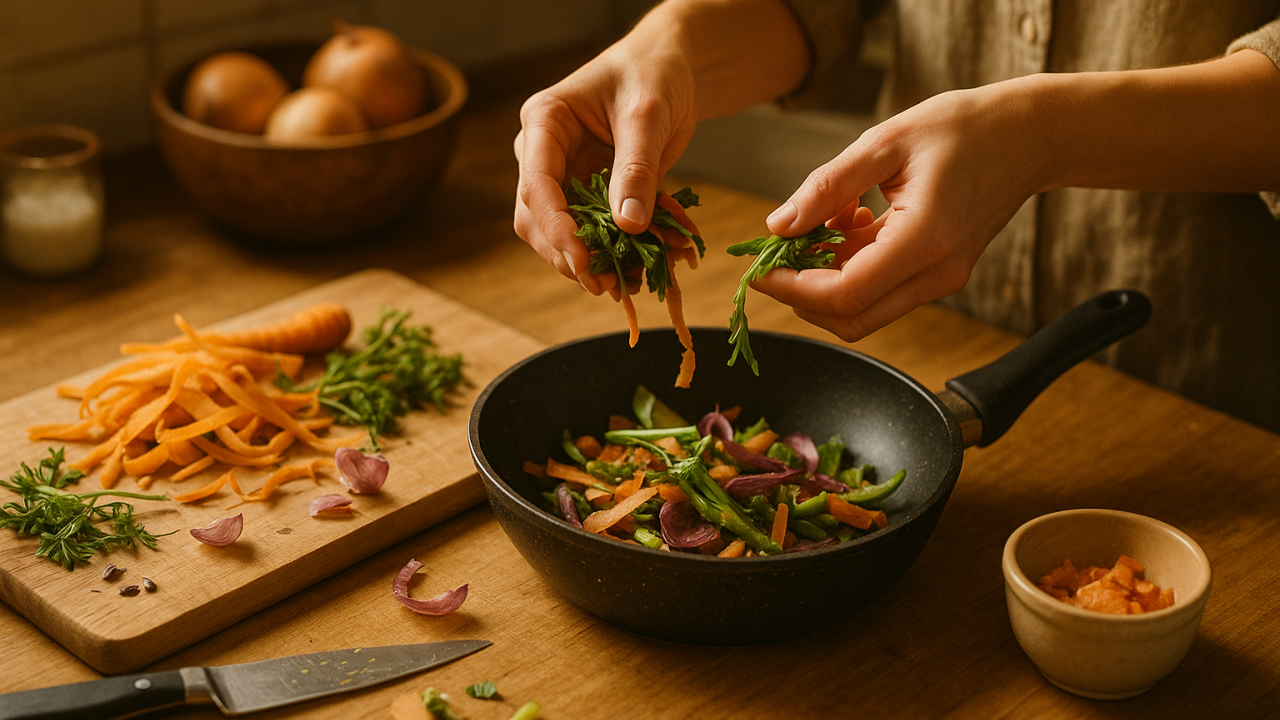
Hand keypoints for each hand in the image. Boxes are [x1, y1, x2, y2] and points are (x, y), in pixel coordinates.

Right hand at [513, 37, 698, 295]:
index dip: (555, 226)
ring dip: (589, 262)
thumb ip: (636, 169)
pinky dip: (614, 254)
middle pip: (537, 217)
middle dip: (567, 254)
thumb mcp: (647, 116)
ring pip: (559, 233)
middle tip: (603, 285)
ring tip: (624, 286)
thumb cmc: (653, 75)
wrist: (672, 71)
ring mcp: (564, 177)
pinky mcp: (589, 195)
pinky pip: (593, 232)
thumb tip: (628, 226)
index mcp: (544, 122)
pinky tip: (639, 271)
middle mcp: (543, 154)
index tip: (581, 258)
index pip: (536, 183)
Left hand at [752, 79, 1050, 341]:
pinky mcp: (939, 277)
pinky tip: (853, 222)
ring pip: (864, 310)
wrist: (1029, 136)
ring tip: (828, 219)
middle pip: (850, 319)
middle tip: (780, 251)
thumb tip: (778, 226)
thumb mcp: (884, 143)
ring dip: (827, 278)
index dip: (793, 289)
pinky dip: (852, 267)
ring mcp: (942, 280)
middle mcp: (937, 273)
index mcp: (925, 240)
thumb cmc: (963, 129)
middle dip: (803, 293)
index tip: (762, 268)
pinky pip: (881, 291)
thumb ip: (827, 186)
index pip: (844, 295)